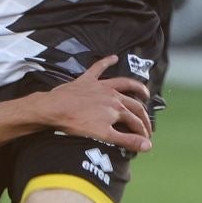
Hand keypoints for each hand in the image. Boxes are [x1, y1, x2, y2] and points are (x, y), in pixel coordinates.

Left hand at [36, 57, 153, 152]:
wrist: (53, 109)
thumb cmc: (76, 123)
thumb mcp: (104, 135)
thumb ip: (127, 140)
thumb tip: (147, 145)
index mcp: (117, 109)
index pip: (136, 121)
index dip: (142, 132)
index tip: (146, 140)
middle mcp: (112, 95)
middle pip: (134, 105)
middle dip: (143, 116)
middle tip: (147, 125)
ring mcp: (100, 86)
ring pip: (123, 83)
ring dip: (135, 87)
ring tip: (144, 92)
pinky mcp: (87, 80)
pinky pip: (98, 67)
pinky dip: (106, 61)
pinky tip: (113, 57)